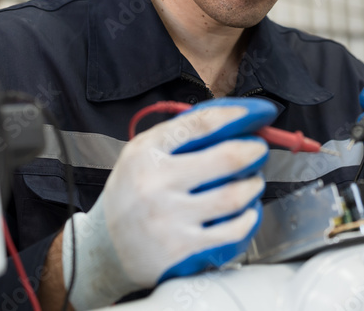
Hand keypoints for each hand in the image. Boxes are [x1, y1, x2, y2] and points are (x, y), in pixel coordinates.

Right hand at [61, 98, 277, 307]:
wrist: (104, 250)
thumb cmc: (132, 195)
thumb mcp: (141, 155)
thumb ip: (178, 136)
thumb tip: (232, 120)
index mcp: (146, 153)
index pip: (201, 123)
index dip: (237, 115)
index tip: (259, 114)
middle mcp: (156, 183)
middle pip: (227, 158)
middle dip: (254, 151)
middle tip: (259, 150)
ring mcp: (169, 219)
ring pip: (234, 196)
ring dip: (254, 185)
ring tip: (253, 181)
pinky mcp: (182, 250)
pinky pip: (233, 231)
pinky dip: (249, 218)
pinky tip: (247, 211)